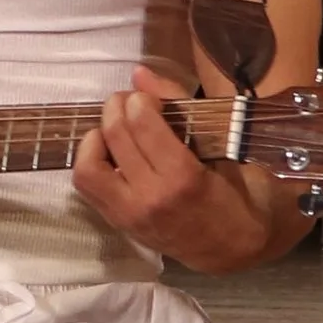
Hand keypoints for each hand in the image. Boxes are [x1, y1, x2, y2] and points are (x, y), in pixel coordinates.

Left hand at [71, 66, 268, 271]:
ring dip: (95, 138)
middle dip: (117, 107)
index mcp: (182, 179)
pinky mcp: (118, 223)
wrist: (231, 248)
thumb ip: (179, 107)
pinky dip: (92, 162)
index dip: (140, 99)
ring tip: (114, 129)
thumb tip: (140, 73)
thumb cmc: (235, 194)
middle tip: (129, 102)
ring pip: (88, 167)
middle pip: (115, 137)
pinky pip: (88, 186)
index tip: (148, 95)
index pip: (143, 126)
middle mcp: (150, 198)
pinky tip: (111, 153)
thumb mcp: (220, 147)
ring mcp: (130, 214)